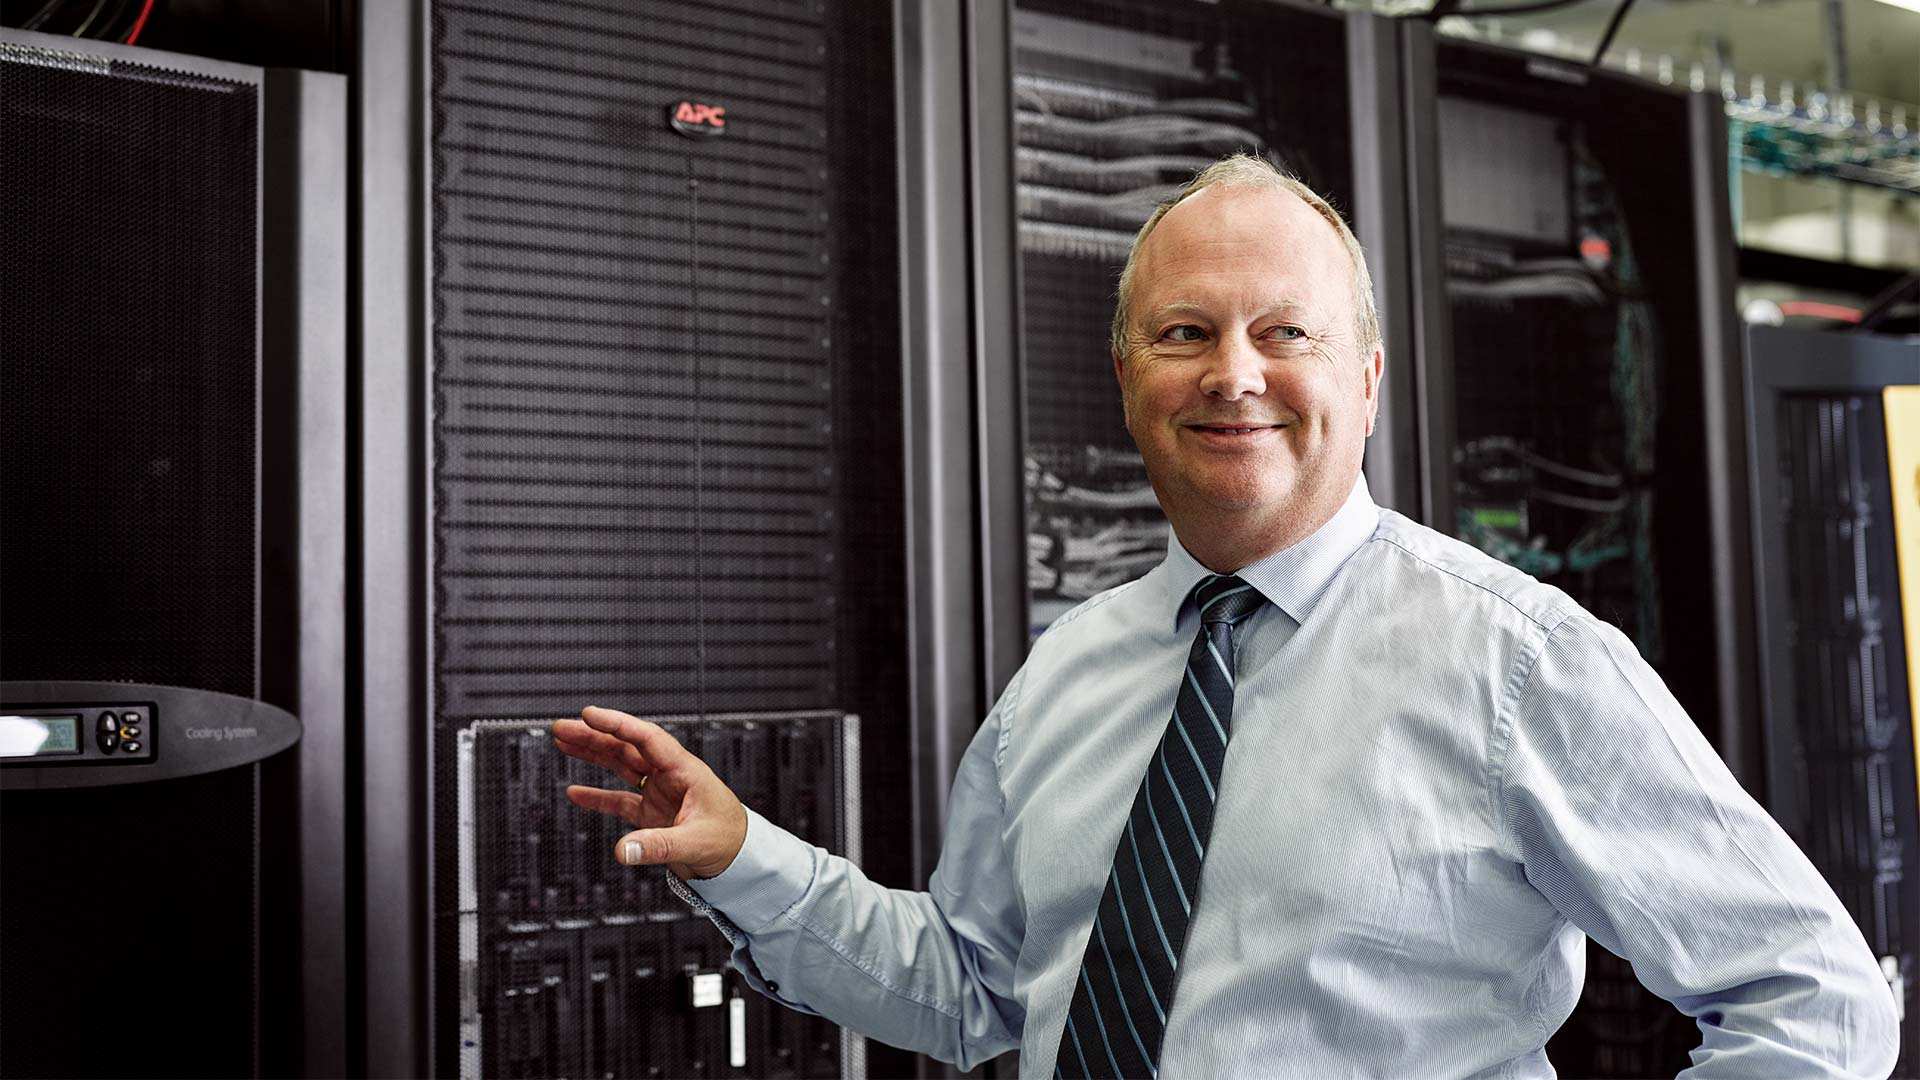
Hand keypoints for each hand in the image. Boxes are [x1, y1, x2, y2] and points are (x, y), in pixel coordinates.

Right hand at [552, 706, 747, 881]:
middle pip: (627, 747)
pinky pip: (619, 799)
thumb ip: (658, 846)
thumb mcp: (695, 842)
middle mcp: (669, 776)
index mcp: (685, 770)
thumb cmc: (728, 840)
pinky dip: (598, 796)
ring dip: (593, 754)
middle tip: (563, 727)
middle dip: (595, 735)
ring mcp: (659, 792)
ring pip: (620, 766)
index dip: (618, 724)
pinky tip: (576, 792)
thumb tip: (622, 851)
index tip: (590, 714)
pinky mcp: (652, 813)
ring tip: (564, 741)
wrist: (740, 857)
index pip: (647, 738)